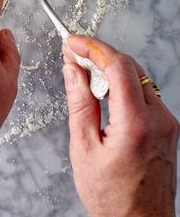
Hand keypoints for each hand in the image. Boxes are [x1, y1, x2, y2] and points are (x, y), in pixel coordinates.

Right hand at [63, 34, 178, 216]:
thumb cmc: (112, 197)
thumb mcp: (84, 148)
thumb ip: (79, 102)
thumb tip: (72, 68)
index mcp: (136, 124)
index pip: (118, 67)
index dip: (93, 47)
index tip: (72, 42)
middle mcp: (159, 120)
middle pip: (130, 67)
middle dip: (100, 55)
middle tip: (73, 54)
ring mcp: (167, 124)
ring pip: (139, 78)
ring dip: (111, 69)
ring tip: (84, 73)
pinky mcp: (168, 129)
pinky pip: (145, 94)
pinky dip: (123, 85)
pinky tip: (103, 93)